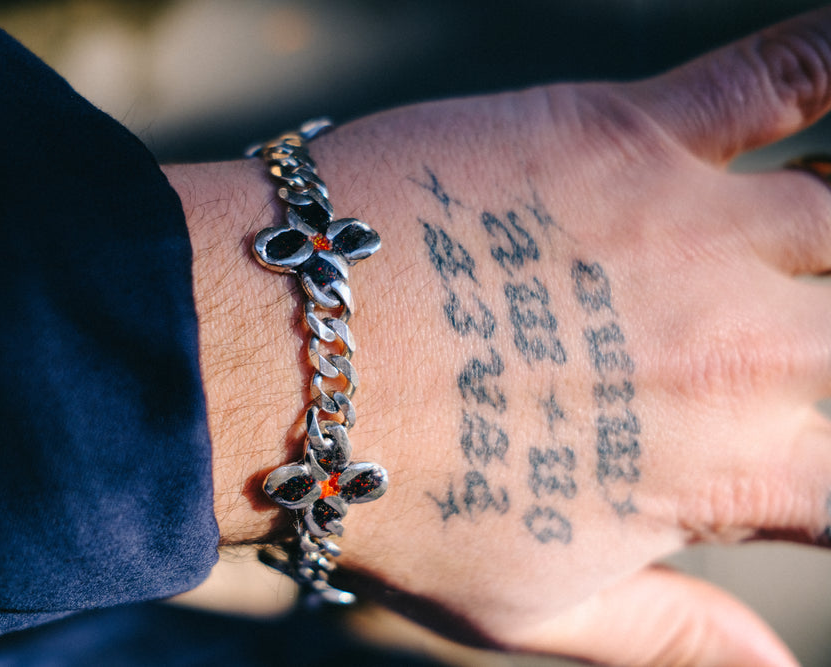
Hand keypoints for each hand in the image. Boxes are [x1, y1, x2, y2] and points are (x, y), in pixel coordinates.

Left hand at [170, 7, 830, 664]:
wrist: (282, 363)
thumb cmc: (394, 498)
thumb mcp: (533, 606)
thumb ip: (671, 638)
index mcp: (731, 472)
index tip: (812, 448)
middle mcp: (744, 348)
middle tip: (797, 339)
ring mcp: (694, 228)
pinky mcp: (627, 134)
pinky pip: (773, 75)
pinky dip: (828, 59)